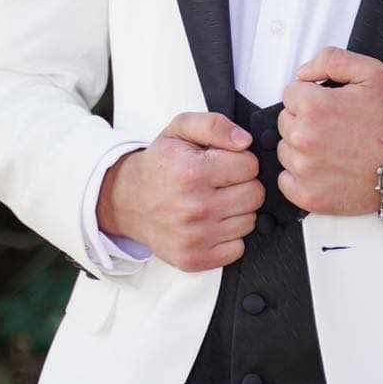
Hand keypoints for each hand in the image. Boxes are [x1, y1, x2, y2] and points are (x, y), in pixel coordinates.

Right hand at [99, 111, 262, 271]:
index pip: (250, 165)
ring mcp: (195, 237)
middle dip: (242, 185)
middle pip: (255, 195)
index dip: (240, 161)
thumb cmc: (160, 164)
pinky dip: (229, 237)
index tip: (223, 163)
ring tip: (213, 202)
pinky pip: (238, 248)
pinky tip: (211, 224)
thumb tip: (244, 141)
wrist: (127, 201)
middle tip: (221, 183)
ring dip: (237, 211)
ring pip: (250, 221)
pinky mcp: (194, 259)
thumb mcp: (180, 130)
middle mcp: (194, 207)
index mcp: (192, 172)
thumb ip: (214, 125)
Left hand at [277, 47, 382, 216]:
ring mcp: (304, 170)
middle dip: (306, 120)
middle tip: (337, 128)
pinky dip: (300, 176)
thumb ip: (332, 60)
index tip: (331, 106)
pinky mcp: (309, 196)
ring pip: (285, 150)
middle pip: (286, 121)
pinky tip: (324, 169)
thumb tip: (303, 73)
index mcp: (315, 107)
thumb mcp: (372, 74)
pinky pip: (286, 181)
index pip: (290, 93)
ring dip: (302, 148)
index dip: (312, 96)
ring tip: (334, 149)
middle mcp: (304, 139)